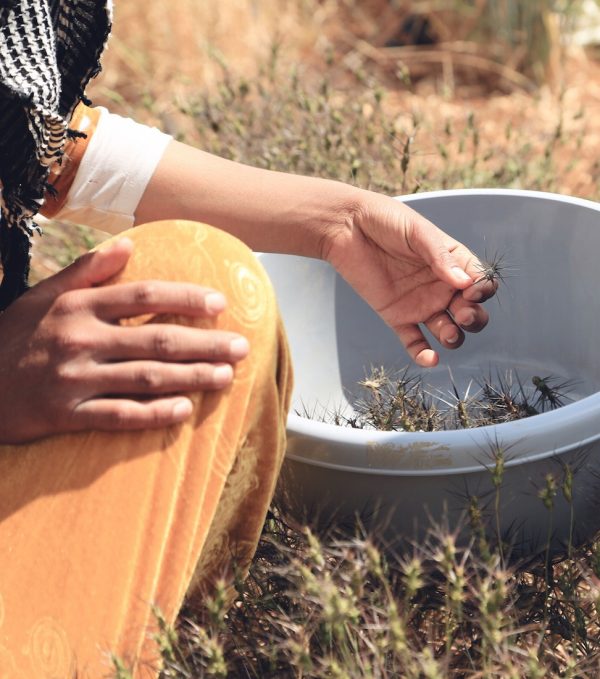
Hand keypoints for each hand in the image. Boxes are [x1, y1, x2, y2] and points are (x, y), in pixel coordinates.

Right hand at [0, 238, 248, 443]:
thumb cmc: (15, 336)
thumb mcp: (43, 295)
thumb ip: (86, 270)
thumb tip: (127, 245)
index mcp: (78, 305)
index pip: (144, 295)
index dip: (186, 298)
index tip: (220, 303)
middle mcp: (80, 339)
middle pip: (157, 339)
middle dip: (205, 343)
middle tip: (241, 347)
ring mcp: (74, 379)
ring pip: (146, 378)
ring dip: (191, 377)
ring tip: (226, 377)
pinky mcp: (67, 415)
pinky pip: (119, 416)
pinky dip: (153, 414)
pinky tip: (185, 410)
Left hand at [322, 192, 495, 367]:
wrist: (346, 228)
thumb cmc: (385, 221)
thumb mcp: (417, 232)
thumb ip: (439, 256)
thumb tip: (465, 282)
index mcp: (453, 262)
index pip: (479, 283)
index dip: (482, 291)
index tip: (472, 291)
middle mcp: (441, 286)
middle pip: (470, 312)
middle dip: (473, 318)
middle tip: (463, 315)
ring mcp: (420, 304)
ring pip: (447, 330)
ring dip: (454, 337)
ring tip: (448, 334)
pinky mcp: (397, 317)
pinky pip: (415, 342)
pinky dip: (423, 354)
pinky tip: (430, 359)